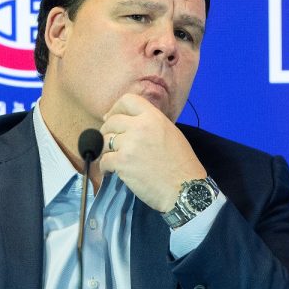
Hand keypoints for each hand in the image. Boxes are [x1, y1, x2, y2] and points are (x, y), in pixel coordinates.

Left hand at [99, 93, 206, 211]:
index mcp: (153, 117)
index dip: (115, 108)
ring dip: (106, 149)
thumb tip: (131, 123)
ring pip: (105, 140)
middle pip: (111, 121)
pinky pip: (104, 159)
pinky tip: (110, 171)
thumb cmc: (182, 164)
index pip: (127, 100)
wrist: (185, 188)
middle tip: (109, 141)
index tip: (111, 118)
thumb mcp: (170, 133)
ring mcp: (129, 144)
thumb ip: (151, 124)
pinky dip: (104, 166)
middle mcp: (139, 127)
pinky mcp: (122, 163)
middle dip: (107, 131)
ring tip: (113, 158)